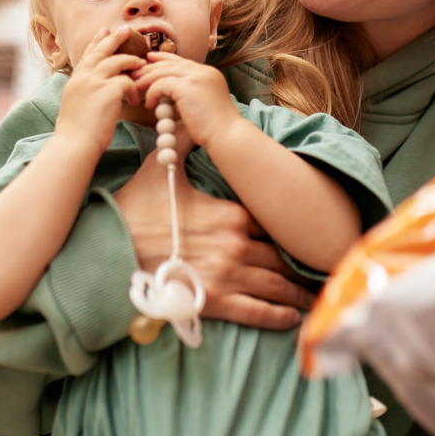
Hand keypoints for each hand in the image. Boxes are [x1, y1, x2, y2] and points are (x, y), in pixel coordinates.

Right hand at [54, 27, 144, 150]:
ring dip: (132, 61)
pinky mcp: (108, 90)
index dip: (97, 41)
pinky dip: (134, 88)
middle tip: (125, 29)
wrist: (74, 144)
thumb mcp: (74, 104)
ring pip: (117, 60)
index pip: (88, 54)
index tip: (105, 31)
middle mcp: (83, 76)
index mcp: (75, 79)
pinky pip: (128, 81)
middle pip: (101, 49)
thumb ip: (83, 91)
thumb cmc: (75, 132)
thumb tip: (93, 90)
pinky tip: (134, 99)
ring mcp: (95, 81)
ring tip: (142, 64)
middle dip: (114, 37)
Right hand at [114, 141, 314, 330]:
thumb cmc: (135, 210)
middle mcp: (238, 245)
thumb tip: (188, 118)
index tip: (305, 234)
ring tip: (316, 296)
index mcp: (231, 214)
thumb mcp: (161, 170)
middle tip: (322, 269)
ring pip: (278, 285)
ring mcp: (230, 276)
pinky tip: (294, 317)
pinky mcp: (217, 303)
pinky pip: (259, 312)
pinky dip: (281, 315)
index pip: (272, 222)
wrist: (112, 249)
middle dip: (300, 264)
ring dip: (299, 292)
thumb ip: (182, 145)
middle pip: (281, 256)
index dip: (288, 229)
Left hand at [133, 51, 241, 146]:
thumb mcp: (203, 103)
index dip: (164, 58)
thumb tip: (168, 92)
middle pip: (171, 63)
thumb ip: (190, 92)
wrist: (226, 135)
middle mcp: (203, 71)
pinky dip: (152, 93)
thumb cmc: (216, 127)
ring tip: (137, 87)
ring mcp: (196, 77)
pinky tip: (150, 104)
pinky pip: (161, 84)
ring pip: (164, 71)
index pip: (182, 61)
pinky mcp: (187, 87)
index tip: (149, 59)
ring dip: (148, 79)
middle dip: (151, 67)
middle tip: (136, 73)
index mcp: (209, 73)